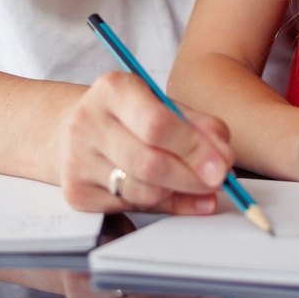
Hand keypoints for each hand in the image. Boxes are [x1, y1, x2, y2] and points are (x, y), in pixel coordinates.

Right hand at [58, 72, 233, 214]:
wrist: (75, 127)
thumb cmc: (129, 115)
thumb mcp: (163, 104)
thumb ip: (198, 125)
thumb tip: (223, 156)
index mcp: (113, 89)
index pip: (157, 123)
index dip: (194, 148)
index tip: (221, 163)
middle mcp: (88, 122)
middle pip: (148, 163)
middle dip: (191, 177)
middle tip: (217, 181)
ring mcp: (77, 159)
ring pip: (142, 191)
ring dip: (177, 192)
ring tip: (194, 183)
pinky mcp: (76, 192)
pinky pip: (130, 207)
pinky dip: (159, 204)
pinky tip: (168, 192)